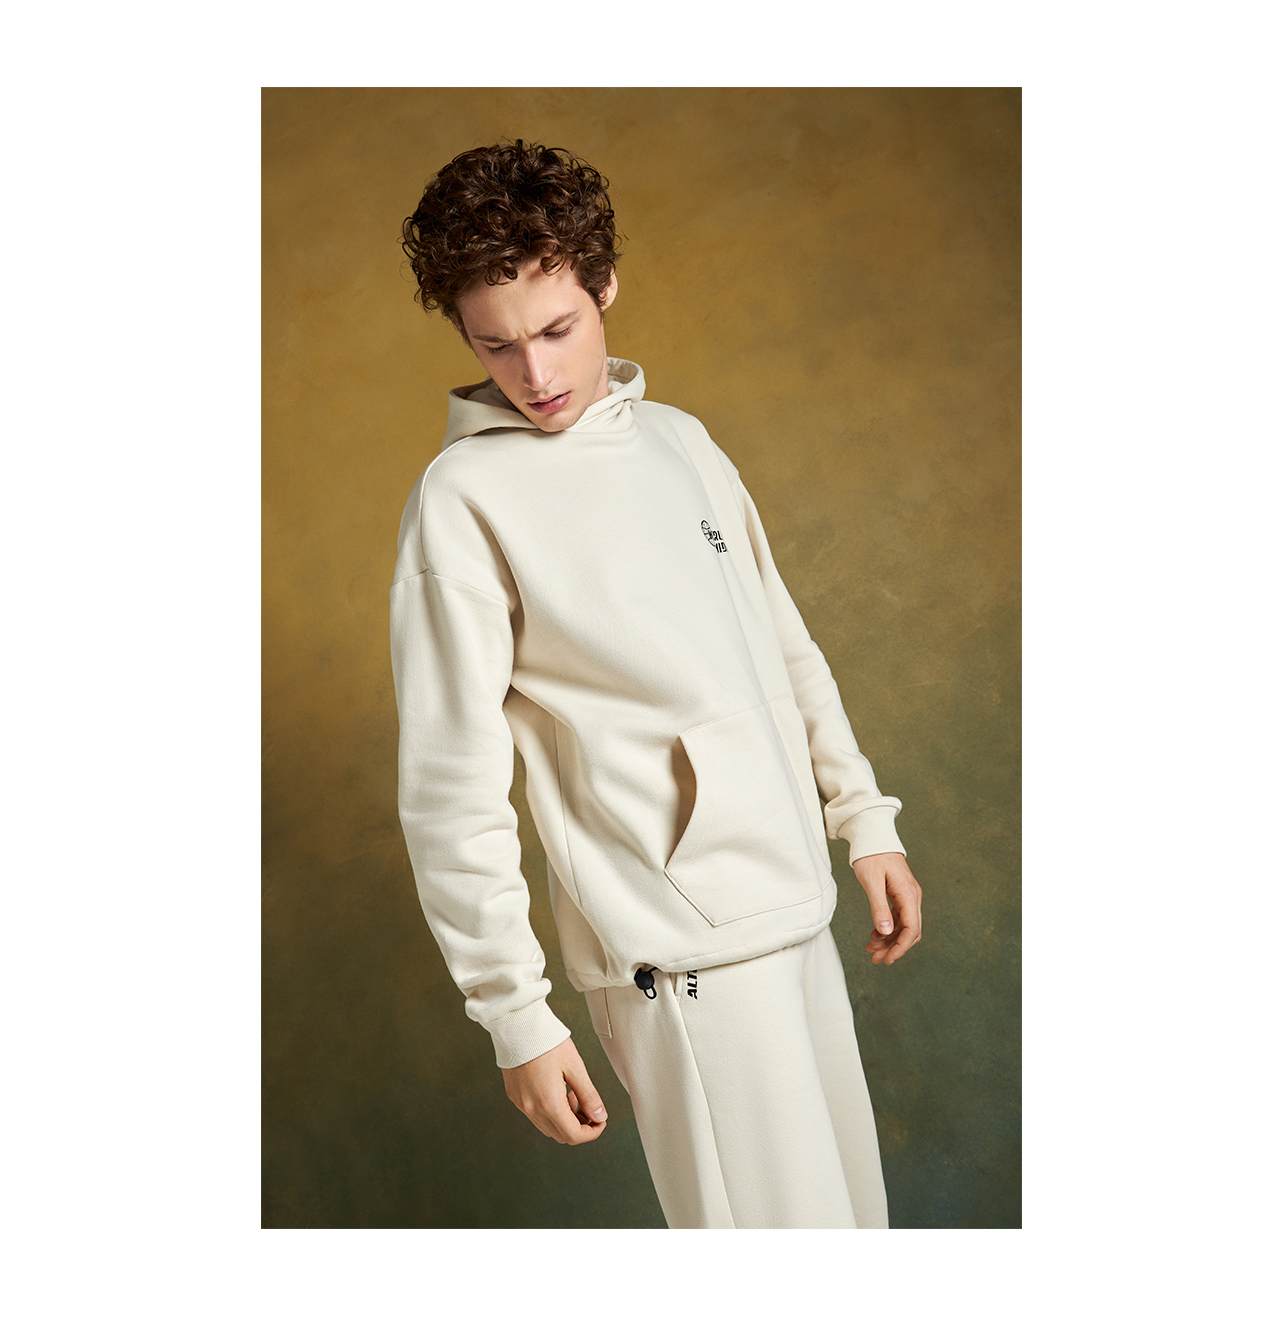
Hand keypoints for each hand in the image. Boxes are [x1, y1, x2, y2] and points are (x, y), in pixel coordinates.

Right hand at [500, 1037, 607, 1144]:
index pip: (573, 1135)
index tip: (600, 1121)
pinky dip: (550, 1111)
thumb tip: (600, 1116)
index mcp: (549, 1103)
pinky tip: (556, 1090)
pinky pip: (535, 1115)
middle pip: (561, 1135)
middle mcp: (532, 1109)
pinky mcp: (515, 1096)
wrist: (518, 1026)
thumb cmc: (547, 1042)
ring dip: (564, 1119)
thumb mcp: (575, 1067)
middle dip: (579, 1126)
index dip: (592, 1133)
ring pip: (547, 1127)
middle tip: (588, 1107)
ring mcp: (521, 1104)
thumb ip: (588, 1095)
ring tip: (572, 1094)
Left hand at [852, 851, 922, 965]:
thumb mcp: (872, 882)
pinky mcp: (900, 895)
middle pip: (910, 931)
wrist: (873, 836)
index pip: (912, 929)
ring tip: (871, 950)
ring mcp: (908, 896)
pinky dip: (888, 929)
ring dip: (890, 940)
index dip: (900, 947)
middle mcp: (913, 897)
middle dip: (894, 948)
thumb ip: (879, 907)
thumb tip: (886, 932)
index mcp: (909, 894)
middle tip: (875, 959)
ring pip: (904, 927)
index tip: (887, 959)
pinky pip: (899, 918)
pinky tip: (875, 935)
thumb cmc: (871, 855)